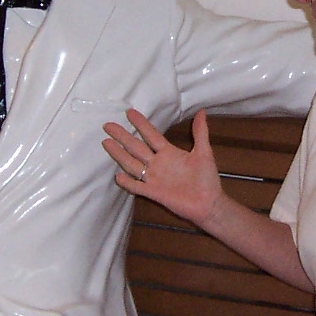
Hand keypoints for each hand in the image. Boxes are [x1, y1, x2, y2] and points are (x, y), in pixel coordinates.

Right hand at [103, 108, 223, 227]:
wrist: (209, 204)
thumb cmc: (207, 179)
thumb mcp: (204, 153)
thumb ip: (200, 133)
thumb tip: (202, 111)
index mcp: (169, 153)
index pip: (151, 135)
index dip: (141, 124)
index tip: (129, 112)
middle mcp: (158, 163)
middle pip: (136, 147)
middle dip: (122, 136)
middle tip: (108, 125)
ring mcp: (154, 178)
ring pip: (133, 164)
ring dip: (120, 154)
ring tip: (106, 143)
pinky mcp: (154, 193)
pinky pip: (137, 187)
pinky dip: (128, 182)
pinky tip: (117, 176)